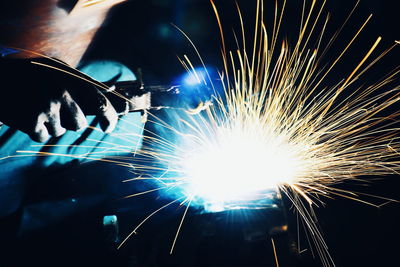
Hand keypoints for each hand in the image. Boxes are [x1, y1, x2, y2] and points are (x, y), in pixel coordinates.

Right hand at [0, 57, 118, 141]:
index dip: (109, 118)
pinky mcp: (31, 121)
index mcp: (69, 76)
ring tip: (34, 108)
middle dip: (71, 123)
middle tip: (56, 114)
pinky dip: (35, 131)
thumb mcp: (53, 68)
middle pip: (79, 123)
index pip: (100, 102)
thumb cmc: (26, 74)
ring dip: (50, 125)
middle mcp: (61, 91)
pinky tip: (25, 115)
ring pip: (60, 131)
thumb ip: (78, 80)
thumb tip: (108, 93)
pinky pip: (43, 137)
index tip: (108, 128)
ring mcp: (46, 106)